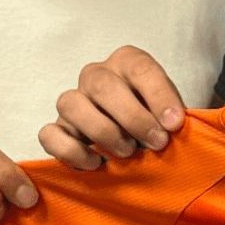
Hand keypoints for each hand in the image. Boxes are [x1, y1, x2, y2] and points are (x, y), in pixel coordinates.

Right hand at [38, 45, 187, 170]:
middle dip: (133, 117)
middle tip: (156, 142)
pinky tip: (96, 163)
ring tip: (127, 152)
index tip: (175, 124)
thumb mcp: (172, 112)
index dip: (159, 96)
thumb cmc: (158, 120)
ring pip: (70, 104)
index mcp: (127, 62)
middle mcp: (96, 75)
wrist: (141, 140)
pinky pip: (49, 134)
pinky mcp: (57, 129)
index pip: (140, 68)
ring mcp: (73, 101)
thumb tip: (172, 124)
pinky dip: (71, 151)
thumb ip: (174, 115)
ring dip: (102, 131)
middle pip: (103, 85)